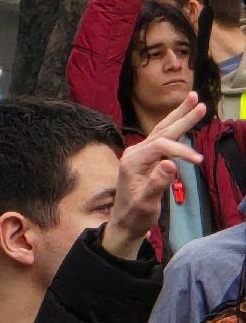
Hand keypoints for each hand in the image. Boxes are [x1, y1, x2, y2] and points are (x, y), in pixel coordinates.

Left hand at [103, 91, 205, 258]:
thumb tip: (170, 163)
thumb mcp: (146, 203)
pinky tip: (183, 118)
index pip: (161, 146)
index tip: (198, 162)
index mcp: (132, 162)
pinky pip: (161, 138)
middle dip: (181, 116)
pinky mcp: (145, 157)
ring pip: (161, 130)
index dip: (181, 151)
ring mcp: (139, 154)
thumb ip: (157, 184)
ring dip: (178, 115)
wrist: (124, 223)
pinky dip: (174, 127)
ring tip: (193, 100)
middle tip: (198, 100)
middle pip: (161, 130)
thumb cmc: (135, 215)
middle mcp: (134, 153)